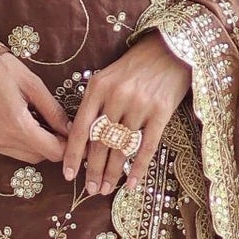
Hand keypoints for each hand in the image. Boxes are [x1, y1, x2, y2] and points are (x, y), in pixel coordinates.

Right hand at [0, 51, 70, 164]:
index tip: (78, 138)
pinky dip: (24, 144)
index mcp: (17, 124)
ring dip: (40, 147)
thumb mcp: (34, 85)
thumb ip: (54, 111)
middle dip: (55, 146)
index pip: (52, 151)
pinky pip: (12, 151)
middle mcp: (2, 138)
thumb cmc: (3, 70)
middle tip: (63, 129)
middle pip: (40, 156)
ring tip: (46, 126)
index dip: (68, 148)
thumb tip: (72, 130)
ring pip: (27, 156)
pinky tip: (28, 126)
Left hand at [60, 33, 192, 195]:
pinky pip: (146, 146)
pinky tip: (132, 184)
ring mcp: (139, 105)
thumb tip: (83, 138)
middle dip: (93, 170)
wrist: (171, 48)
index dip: (72, 154)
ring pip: (121, 148)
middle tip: (90, 190)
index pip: (80, 127)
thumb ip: (95, 103)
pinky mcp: (161, 112)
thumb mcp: (108, 77)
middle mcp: (116, 97)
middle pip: (100, 142)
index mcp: (97, 88)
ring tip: (106, 189)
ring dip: (113, 173)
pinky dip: (138, 168)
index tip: (68, 174)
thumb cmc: (136, 65)